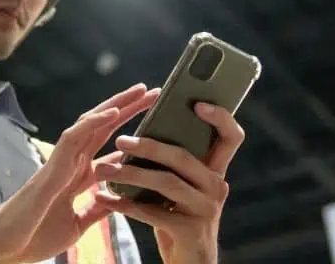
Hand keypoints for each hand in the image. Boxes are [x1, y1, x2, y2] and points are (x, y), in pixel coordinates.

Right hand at [0, 84, 159, 263]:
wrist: (8, 247)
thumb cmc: (35, 235)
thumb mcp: (78, 224)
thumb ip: (97, 209)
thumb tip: (117, 201)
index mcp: (79, 176)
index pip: (110, 148)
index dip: (133, 136)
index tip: (157, 125)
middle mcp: (72, 163)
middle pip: (104, 128)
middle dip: (129, 109)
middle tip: (155, 92)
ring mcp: (62, 161)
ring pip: (91, 123)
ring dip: (116, 106)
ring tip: (140, 91)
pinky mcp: (52, 165)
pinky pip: (74, 137)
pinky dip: (94, 122)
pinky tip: (114, 112)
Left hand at [93, 102, 245, 263]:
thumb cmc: (179, 222)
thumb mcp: (182, 191)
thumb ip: (174, 167)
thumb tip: (142, 135)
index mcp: (215, 173)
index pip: (231, 138)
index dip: (220, 117)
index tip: (197, 102)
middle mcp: (216, 188)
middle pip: (184, 156)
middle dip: (149, 145)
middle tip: (121, 140)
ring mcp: (206, 210)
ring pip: (165, 182)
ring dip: (130, 174)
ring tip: (103, 170)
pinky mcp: (190, 231)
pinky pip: (151, 212)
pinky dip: (123, 204)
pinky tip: (103, 198)